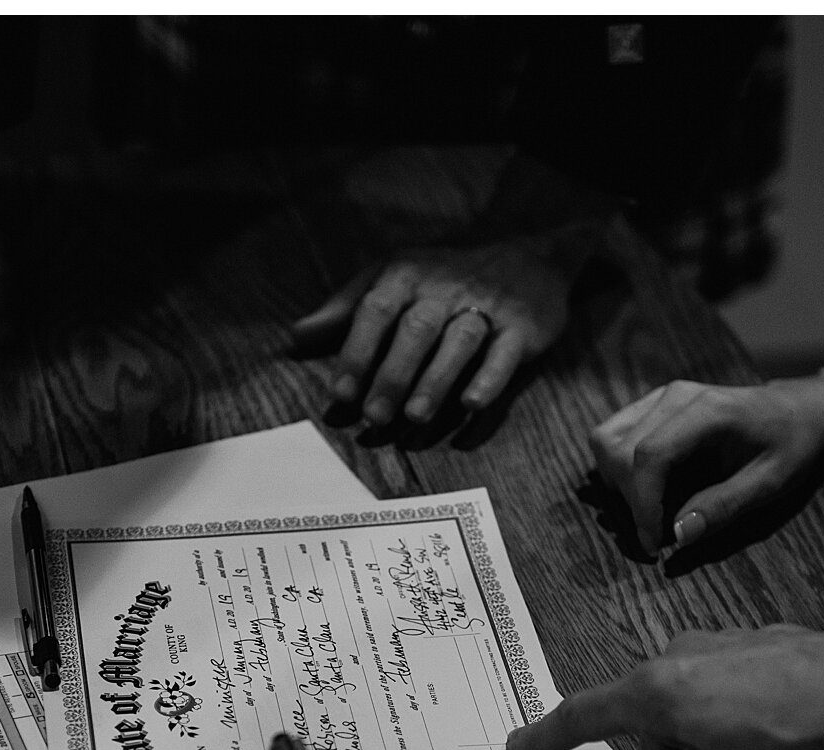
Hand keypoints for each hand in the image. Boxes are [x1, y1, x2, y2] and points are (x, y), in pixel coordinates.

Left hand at [291, 235, 575, 426]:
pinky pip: (505, 354)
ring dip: (436, 380)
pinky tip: (471, 405)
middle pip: (415, 330)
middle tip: (374, 417)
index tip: (341, 392)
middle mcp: (446, 288)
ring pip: (459, 341)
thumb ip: (346, 308)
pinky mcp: (523, 328)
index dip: (356, 351)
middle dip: (393, 375)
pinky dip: (489, 379)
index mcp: (408, 274)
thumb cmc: (444, 277)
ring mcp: (487, 306)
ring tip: (415, 417)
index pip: (376, 310)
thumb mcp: (393, 277)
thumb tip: (295, 337)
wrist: (529, 257)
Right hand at [507, 626, 823, 749]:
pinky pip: (726, 698)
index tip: (522, 745)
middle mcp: (680, 655)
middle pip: (652, 735)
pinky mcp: (759, 646)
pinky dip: (741, 734)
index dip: (548, 736)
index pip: (582, 716)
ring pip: (693, 720)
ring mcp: (722, 646)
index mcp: (657, 691)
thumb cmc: (802, 739)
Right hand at [591, 370, 823, 556]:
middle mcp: (675, 397)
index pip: (649, 456)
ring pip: (606, 441)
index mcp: (708, 412)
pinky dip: (618, 469)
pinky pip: (614, 435)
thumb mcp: (772, 482)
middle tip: (657, 535)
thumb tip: (678, 536)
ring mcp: (661, 397)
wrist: (803, 408)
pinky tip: (647, 491)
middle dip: (629, 500)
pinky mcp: (654, 405)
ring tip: (649, 512)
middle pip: (619, 450)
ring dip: (616, 484)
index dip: (642, 505)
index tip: (654, 544)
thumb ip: (724, 507)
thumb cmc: (794, 443)